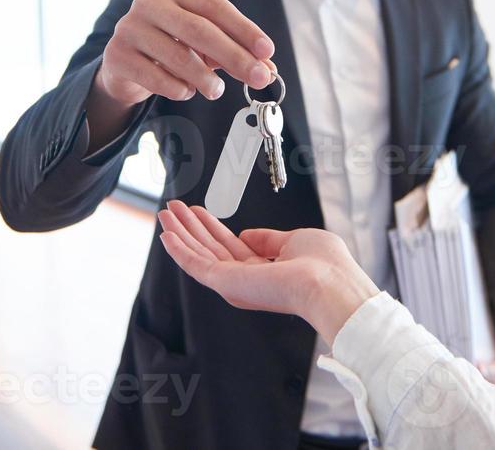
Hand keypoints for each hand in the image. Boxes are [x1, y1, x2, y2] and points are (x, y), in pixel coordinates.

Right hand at [97, 0, 275, 105]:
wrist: (124, 64)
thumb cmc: (170, 46)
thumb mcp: (202, 43)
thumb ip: (234, 51)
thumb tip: (268, 68)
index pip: (215, 6)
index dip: (244, 29)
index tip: (267, 51)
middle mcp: (149, 3)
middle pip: (200, 30)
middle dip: (234, 56)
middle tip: (257, 78)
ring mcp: (129, 28)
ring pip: (178, 56)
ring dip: (205, 78)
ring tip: (216, 90)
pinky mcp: (117, 55)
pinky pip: (156, 77)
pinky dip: (178, 88)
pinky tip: (185, 91)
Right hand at [157, 201, 378, 343]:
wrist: (329, 285)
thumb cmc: (325, 266)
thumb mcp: (295, 241)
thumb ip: (269, 240)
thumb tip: (247, 234)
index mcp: (265, 271)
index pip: (231, 247)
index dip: (212, 227)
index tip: (198, 211)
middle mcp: (247, 279)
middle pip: (210, 248)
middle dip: (191, 228)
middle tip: (173, 208)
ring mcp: (235, 283)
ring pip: (198, 254)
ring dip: (179, 233)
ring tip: (165, 214)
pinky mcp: (226, 283)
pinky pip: (195, 264)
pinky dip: (179, 249)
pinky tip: (167, 235)